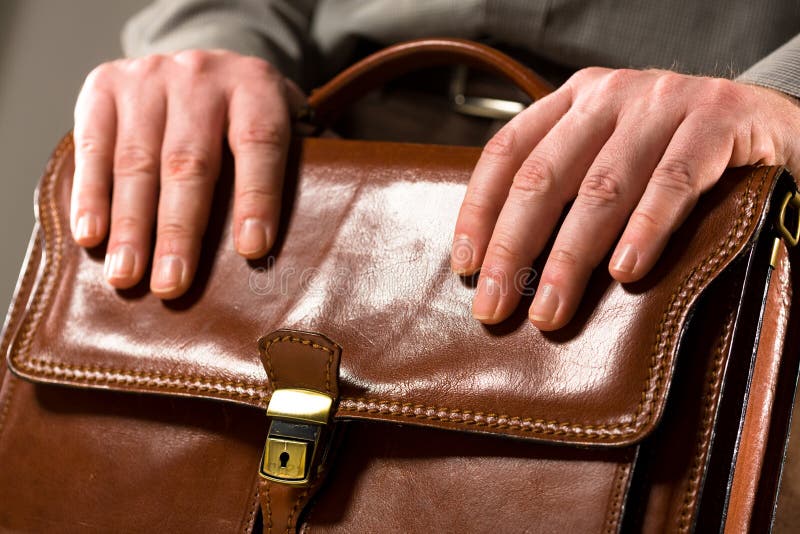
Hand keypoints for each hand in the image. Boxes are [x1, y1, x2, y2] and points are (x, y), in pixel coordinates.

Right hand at [71, 50, 303, 297]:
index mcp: (256, 87)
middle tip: (171, 285)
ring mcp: (149, 77)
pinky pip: (93, 146)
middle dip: (179, 230)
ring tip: (125, 276)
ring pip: (137, 161)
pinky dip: (90, 196)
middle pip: (189, 162)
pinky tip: (91, 237)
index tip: (252, 249)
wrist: (203, 66)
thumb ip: (293, 168)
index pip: (259, 143)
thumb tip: (301, 238)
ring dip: (130, 226)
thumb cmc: (248, 119)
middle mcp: (202, 77)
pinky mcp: (105, 85)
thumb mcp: (283, 126)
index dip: (257, 197)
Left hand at [451, 68, 799, 329]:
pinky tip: (626, 271)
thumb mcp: (608, 156)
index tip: (466, 266)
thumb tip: (502, 263)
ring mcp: (663, 103)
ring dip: (571, 257)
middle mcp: (609, 95)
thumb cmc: (673, 154)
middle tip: (495, 306)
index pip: (506, 153)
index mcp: (572, 102)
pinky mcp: (718, 119)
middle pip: (543, 176)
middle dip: (513, 248)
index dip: (479, 211)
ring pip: (602, 187)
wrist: (767, 123)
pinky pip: (674, 181)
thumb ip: (566, 187)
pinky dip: (646, 228)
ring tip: (552, 310)